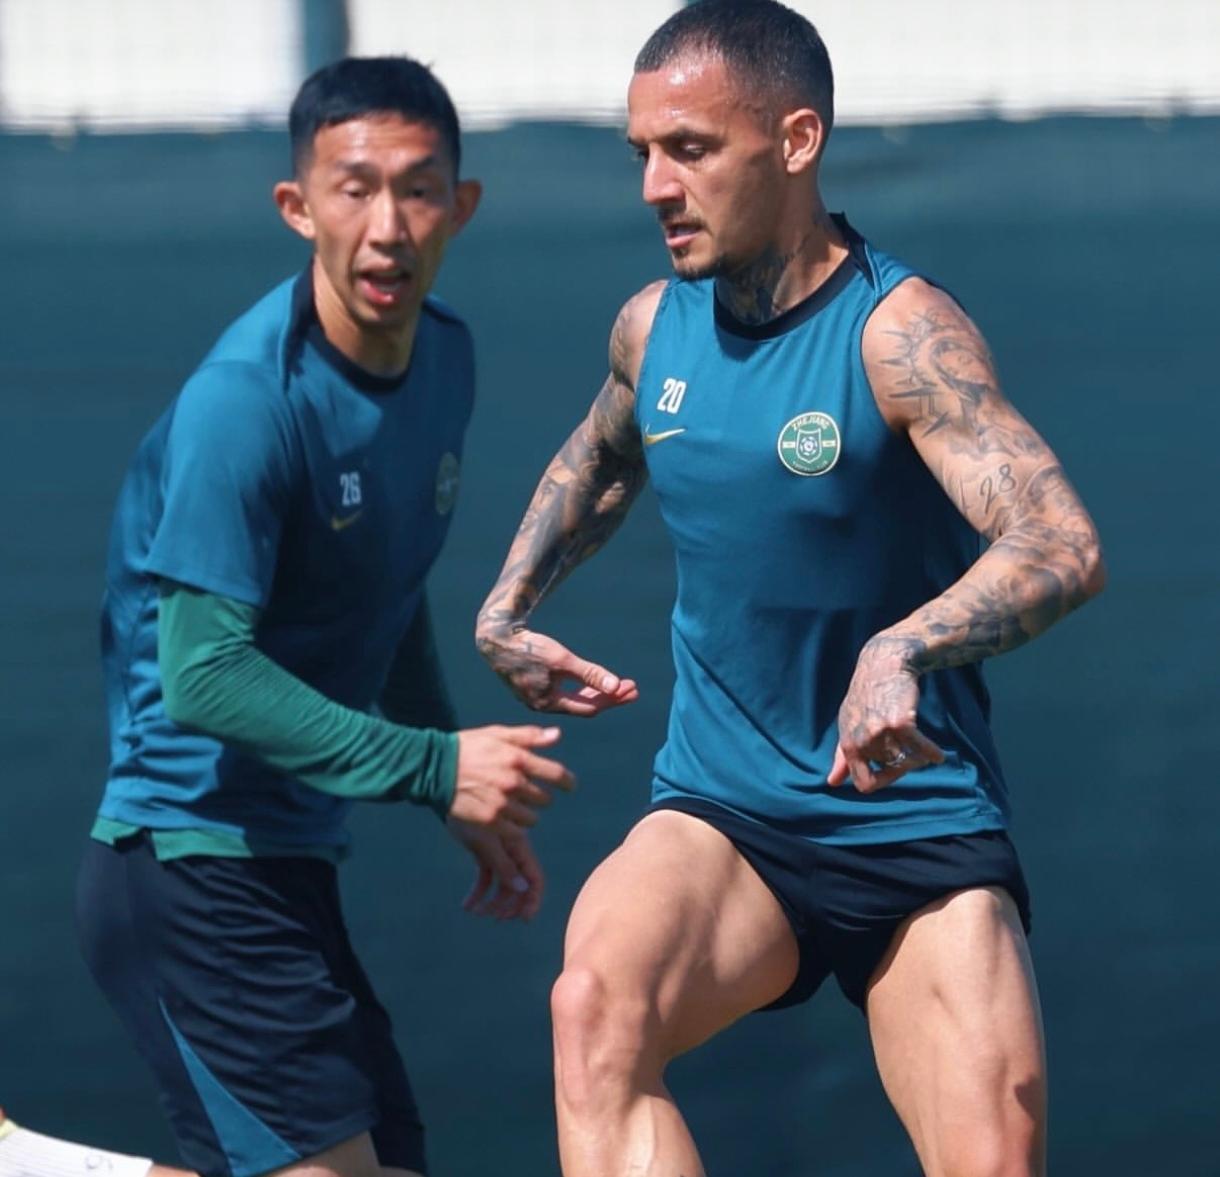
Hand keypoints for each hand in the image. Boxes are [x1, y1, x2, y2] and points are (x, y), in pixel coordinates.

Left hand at [446, 818, 543, 920]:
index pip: (535, 879)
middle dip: (510, 905)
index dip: (533, 899)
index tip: (525, 918)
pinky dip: (478, 892)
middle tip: (496, 917)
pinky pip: (486, 878)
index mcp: (519, 848)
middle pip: (519, 886)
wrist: (452, 794)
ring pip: (502, 885)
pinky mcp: (483, 854)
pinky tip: (467, 905)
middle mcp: (512, 853)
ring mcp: (498, 854)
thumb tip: (523, 889)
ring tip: (477, 912)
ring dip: (493, 902)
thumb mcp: (487, 842)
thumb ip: (504, 865)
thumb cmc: (470, 815)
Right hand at [452, 724, 574, 831]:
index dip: (567, 782)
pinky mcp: (489, 821)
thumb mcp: (497, 734)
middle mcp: (513, 782)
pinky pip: (514, 832)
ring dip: (526, 814)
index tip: (569, 785)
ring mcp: (501, 803)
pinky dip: (513, 828)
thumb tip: (557, 736)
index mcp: (517, 758)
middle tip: (524, 793)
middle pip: (544, 799)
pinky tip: (504, 819)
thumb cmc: (467, 747)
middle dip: (538, 796)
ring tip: (511, 806)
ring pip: (531, 819)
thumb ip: (529, 737)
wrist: (433, 768)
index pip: (556, 774)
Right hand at [475, 625, 638, 715]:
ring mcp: (536, 698)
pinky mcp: (532, 688)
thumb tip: (616, 686)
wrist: (496, 638)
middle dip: (608, 696)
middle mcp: (542, 706)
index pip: (590, 707)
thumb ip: (590, 674)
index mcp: (549, 703)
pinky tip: (589, 683)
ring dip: (596, 691)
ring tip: (616, 685)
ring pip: (573, 700)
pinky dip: (579, 688)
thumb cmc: (530, 647)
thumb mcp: (563, 660)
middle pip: (583, 705)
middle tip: (631, 688)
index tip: (631, 688)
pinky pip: (562, 694)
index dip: (612, 699)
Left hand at [827, 637, 944, 793]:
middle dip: (903, 765)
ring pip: (906, 763)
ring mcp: (880, 733)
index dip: (881, 781)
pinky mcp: (900, 723)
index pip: (864, 783)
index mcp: (848, 745)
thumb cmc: (866, 696)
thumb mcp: (848, 725)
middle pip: (891, 772)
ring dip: (919, 759)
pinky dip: (932, 754)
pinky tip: (938, 755)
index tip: (892, 771)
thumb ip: (842, 756)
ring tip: (924, 750)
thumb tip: (832, 783)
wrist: (883, 665)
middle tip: (910, 750)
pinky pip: (921, 750)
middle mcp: (861, 741)